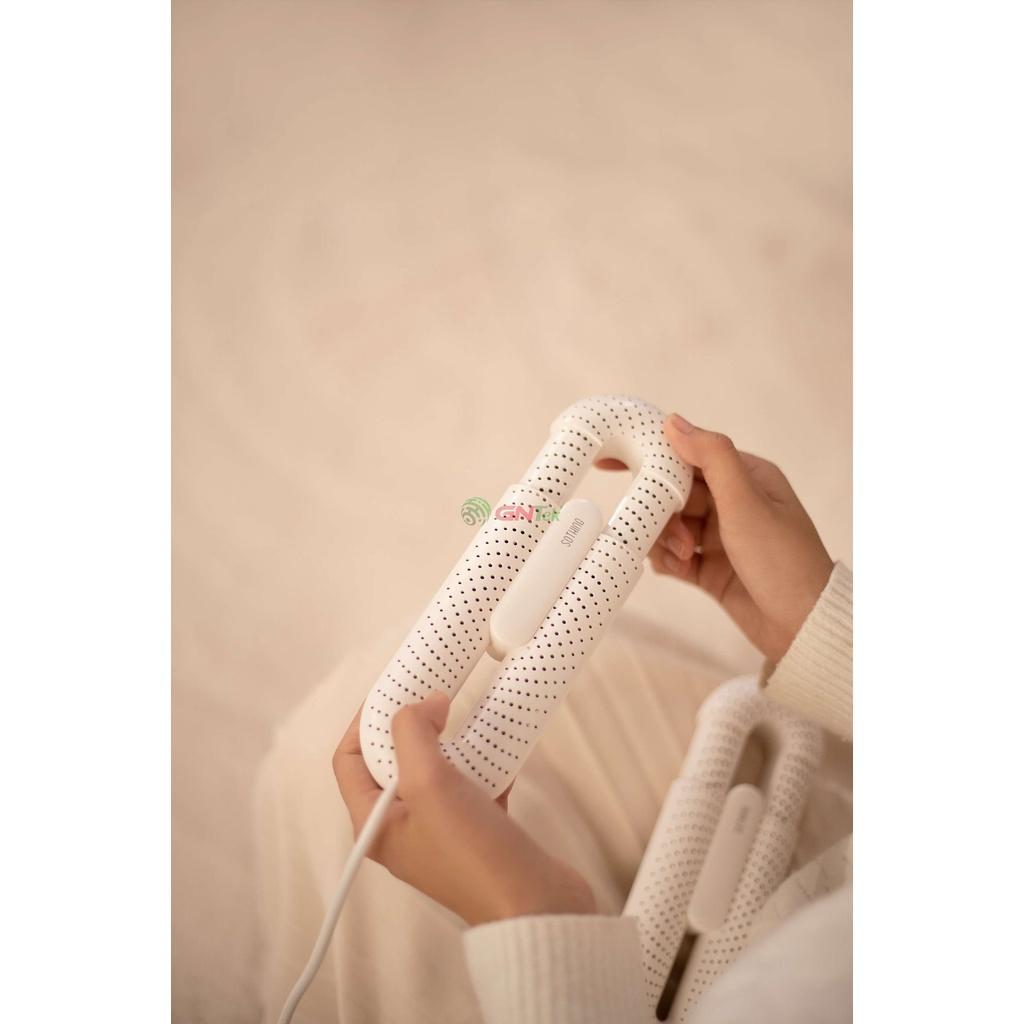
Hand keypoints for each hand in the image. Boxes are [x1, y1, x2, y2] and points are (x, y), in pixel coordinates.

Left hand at [333, 692, 595, 924]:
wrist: (537, 904)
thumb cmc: (474, 855)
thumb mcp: (429, 784)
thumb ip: (413, 733)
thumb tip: (423, 703)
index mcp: (375, 824)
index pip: (350, 759)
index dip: (365, 719)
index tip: (395, 688)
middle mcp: (403, 827)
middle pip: (394, 759)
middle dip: (411, 721)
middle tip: (432, 691)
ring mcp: (442, 829)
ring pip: (436, 767)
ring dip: (450, 737)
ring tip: (463, 710)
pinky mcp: (478, 829)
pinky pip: (473, 781)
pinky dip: (485, 759)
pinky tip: (500, 741)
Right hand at [601, 414, 833, 661]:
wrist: (803, 627)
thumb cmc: (784, 559)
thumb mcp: (746, 502)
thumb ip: (711, 457)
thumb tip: (673, 421)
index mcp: (748, 477)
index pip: (690, 454)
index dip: (652, 455)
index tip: (610, 459)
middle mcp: (734, 503)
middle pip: (674, 492)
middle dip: (663, 510)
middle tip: (670, 530)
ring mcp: (721, 537)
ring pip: (670, 525)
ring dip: (668, 539)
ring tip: (686, 556)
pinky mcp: (711, 569)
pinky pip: (674, 556)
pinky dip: (669, 561)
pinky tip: (679, 568)